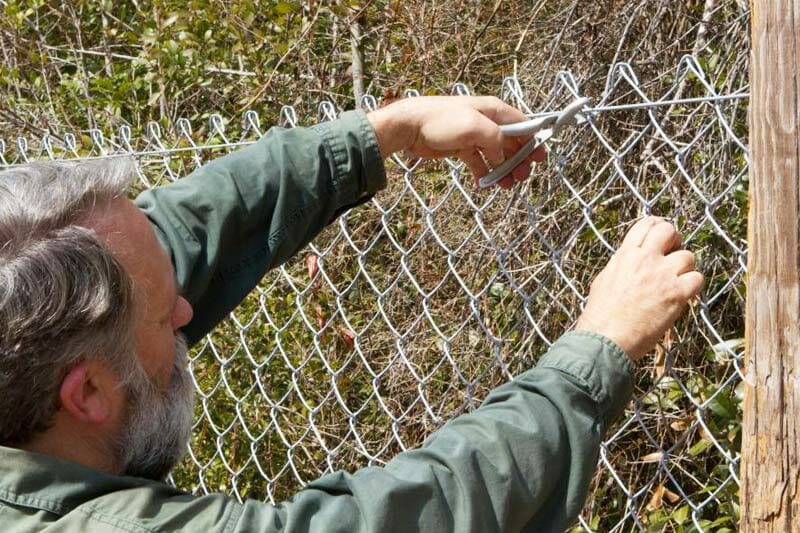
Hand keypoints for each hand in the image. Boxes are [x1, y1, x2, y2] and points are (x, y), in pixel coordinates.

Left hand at [367, 96, 545, 188]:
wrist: (409, 126)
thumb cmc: (440, 120)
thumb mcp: (474, 126)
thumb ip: (495, 140)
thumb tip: (502, 157)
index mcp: (494, 111)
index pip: (522, 125)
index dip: (533, 141)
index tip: (539, 159)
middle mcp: (487, 122)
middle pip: (511, 143)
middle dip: (519, 160)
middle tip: (522, 178)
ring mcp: (474, 136)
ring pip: (496, 156)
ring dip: (504, 171)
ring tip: (507, 186)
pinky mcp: (462, 149)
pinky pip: (479, 163)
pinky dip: (484, 174)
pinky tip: (485, 186)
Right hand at [574, 217, 703, 360]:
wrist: (605, 337)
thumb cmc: (601, 314)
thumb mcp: (605, 279)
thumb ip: (622, 264)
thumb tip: (631, 260)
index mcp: (625, 254)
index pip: (647, 224)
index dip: (658, 226)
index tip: (662, 238)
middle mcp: (645, 259)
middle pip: (669, 231)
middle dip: (675, 240)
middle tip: (672, 254)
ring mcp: (662, 275)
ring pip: (688, 256)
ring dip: (684, 268)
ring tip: (674, 283)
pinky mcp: (676, 294)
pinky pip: (697, 279)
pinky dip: (692, 286)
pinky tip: (681, 295)